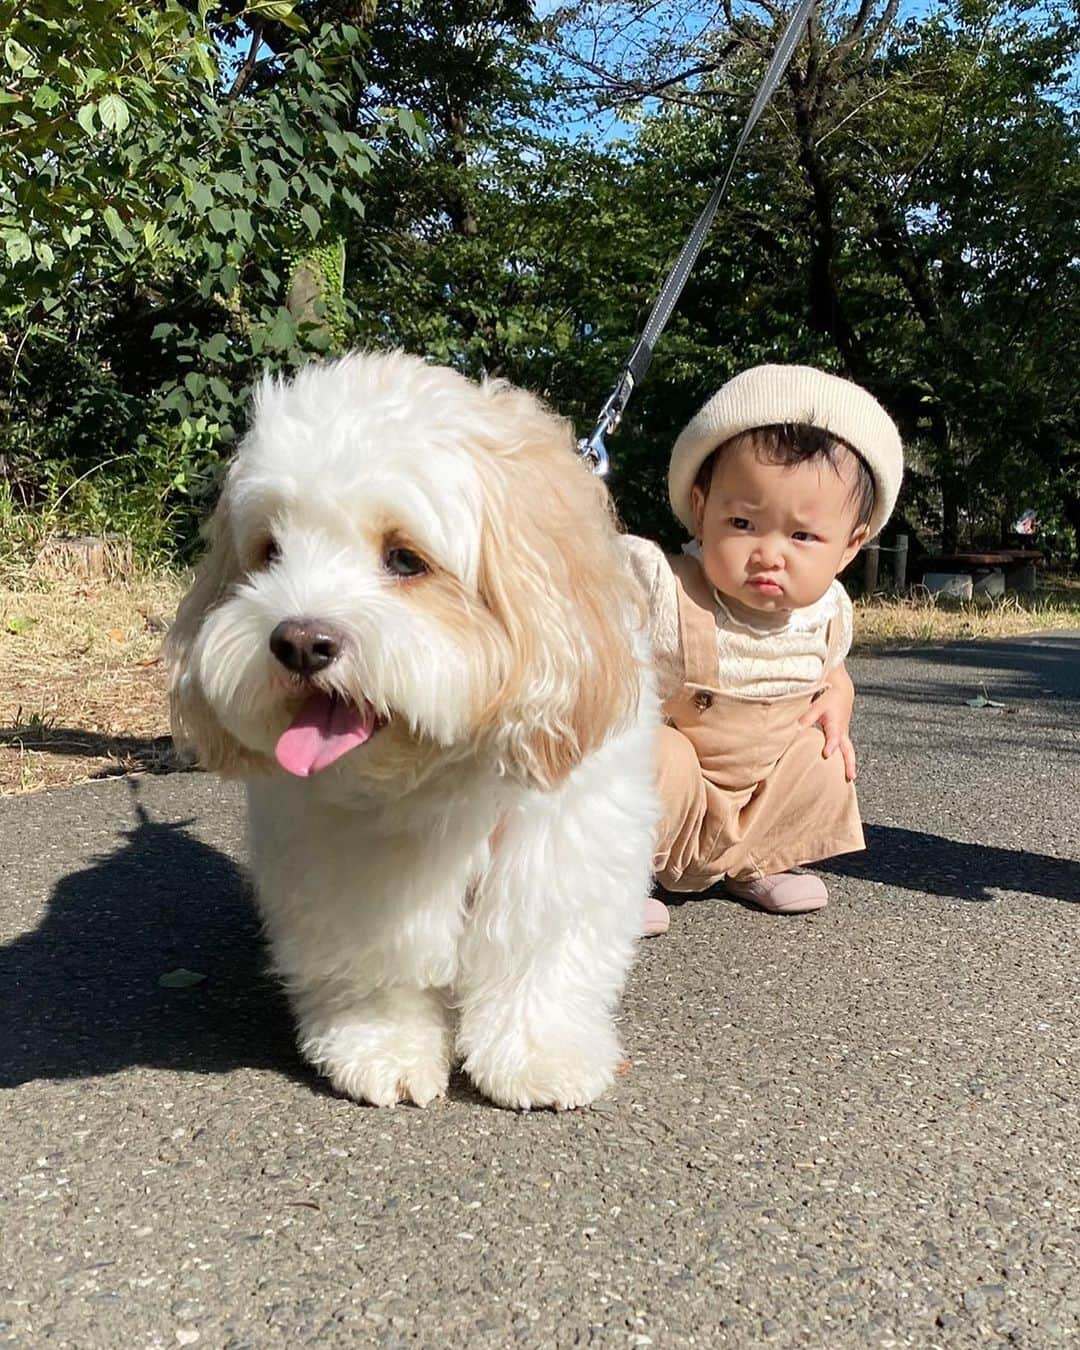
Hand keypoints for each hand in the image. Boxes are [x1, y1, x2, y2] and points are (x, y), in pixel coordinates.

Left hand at [799, 665, 856, 781]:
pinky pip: (846, 750)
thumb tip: (794, 730)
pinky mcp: (842, 736)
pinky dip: (845, 760)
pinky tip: (839, 771)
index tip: (827, 754)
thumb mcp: (817, 705)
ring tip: (849, 778)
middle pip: (847, 749)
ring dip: (849, 764)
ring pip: (849, 751)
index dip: (830, 745)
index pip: (833, 736)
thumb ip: (807, 718)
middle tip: (850, 776)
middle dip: (848, 763)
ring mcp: (843, 734)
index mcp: (835, 723)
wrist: (842, 690)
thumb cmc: (828, 697)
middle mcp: (841, 731)